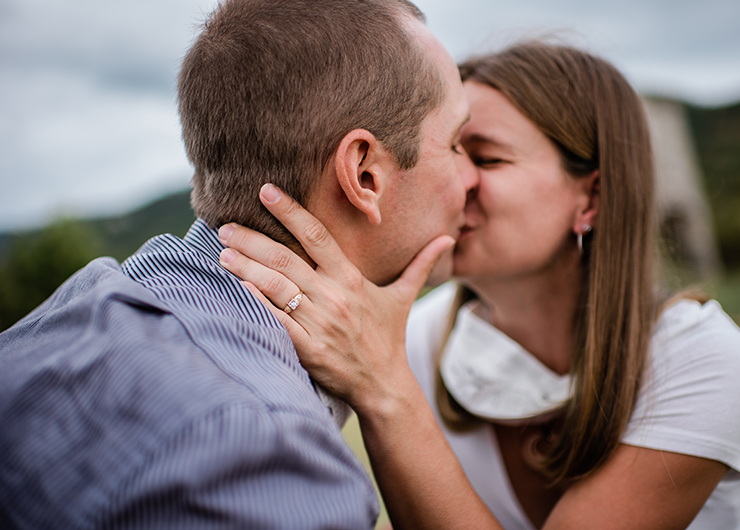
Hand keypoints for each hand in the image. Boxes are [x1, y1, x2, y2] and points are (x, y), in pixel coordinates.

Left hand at [217, 184, 454, 412]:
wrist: (384, 385)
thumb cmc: (388, 338)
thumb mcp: (404, 298)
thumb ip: (421, 265)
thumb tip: (447, 238)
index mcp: (352, 279)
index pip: (318, 236)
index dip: (291, 211)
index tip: (266, 191)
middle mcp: (334, 297)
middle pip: (285, 259)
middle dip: (251, 240)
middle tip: (225, 226)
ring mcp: (319, 323)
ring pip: (274, 287)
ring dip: (244, 268)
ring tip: (222, 253)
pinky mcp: (307, 349)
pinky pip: (274, 321)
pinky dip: (252, 303)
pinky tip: (233, 289)